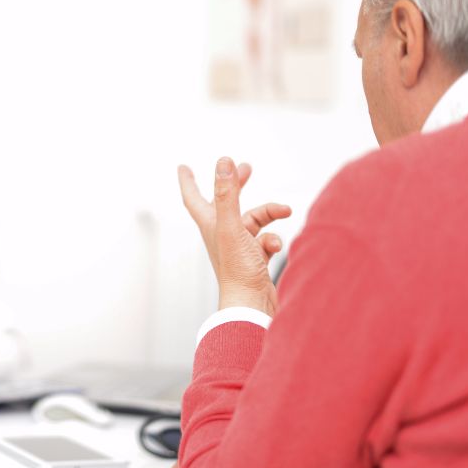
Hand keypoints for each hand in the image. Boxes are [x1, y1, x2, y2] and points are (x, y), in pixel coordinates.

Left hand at [177, 158, 291, 315]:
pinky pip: (266, 239)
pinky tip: (276, 247)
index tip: (183, 166)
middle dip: (237, 185)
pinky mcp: (254, 259)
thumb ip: (228, 194)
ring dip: (270, 213)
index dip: (188, 180)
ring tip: (285, 210)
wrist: (252, 306)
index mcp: (209, 225)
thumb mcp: (232, 227)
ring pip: (255, 220)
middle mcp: (221, 234)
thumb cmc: (237, 271)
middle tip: (247, 168)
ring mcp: (238, 247)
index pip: (193, 197)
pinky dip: (274, 239)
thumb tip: (223, 162)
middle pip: (227, 202)